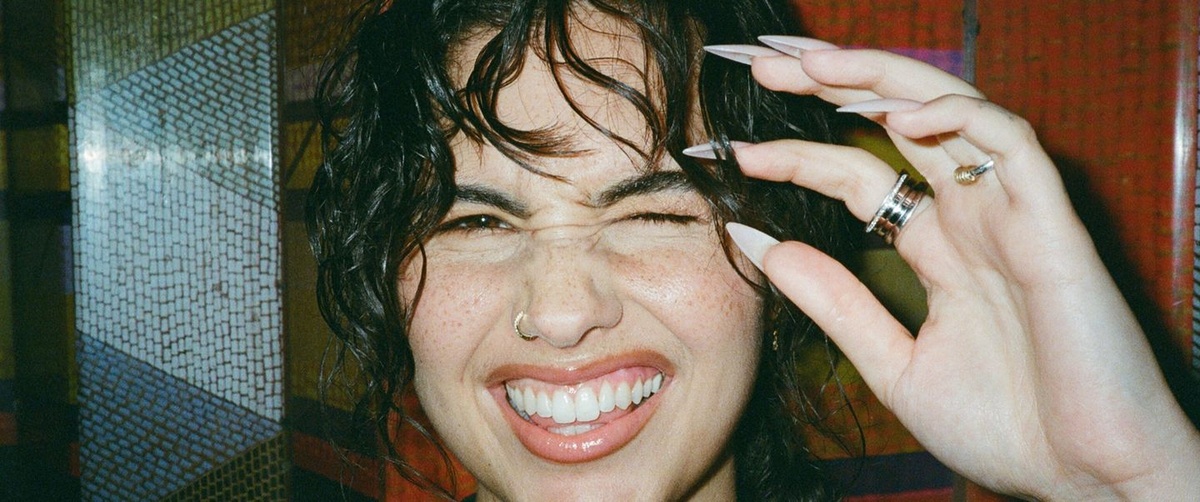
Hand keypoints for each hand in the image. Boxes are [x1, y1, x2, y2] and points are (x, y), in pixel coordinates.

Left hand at [716, 40, 1199, 499]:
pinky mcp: (1053, 225)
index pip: (857, 175)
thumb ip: (834, 300)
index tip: (734, 152)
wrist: (1084, 482)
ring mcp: (1012, 214)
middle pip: (897, 121)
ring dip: (881, 80)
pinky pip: (1011, 144)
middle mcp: (972, 217)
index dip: (797, 155)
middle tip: (765, 64)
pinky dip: (958, 119)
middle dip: (833, 84)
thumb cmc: (1005, 427)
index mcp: (937, 247)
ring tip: (811, 68)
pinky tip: (897, 121)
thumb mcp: (892, 362)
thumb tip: (760, 243)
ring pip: (950, 110)